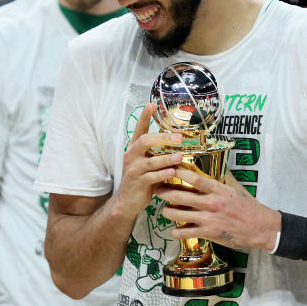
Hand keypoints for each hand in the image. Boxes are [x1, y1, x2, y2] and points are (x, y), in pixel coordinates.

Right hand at [113, 103, 184, 218]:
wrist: (127, 201)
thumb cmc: (140, 179)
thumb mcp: (145, 162)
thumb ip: (156, 152)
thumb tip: (176, 141)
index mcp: (134, 148)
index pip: (139, 129)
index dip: (144, 117)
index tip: (151, 104)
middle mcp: (132, 156)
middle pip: (146, 141)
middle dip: (163, 138)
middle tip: (179, 138)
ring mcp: (134, 169)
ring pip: (151, 160)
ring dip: (166, 158)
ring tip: (179, 156)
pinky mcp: (138, 183)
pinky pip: (152, 177)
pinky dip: (162, 174)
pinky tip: (172, 172)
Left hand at [155, 168, 277, 251]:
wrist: (260, 228)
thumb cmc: (249, 207)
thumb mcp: (237, 188)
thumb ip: (225, 176)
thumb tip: (218, 162)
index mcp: (218, 189)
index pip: (193, 177)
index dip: (177, 171)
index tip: (167, 167)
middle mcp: (211, 203)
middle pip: (179, 195)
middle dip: (163, 192)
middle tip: (156, 189)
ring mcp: (208, 219)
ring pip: (177, 214)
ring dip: (166, 211)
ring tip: (164, 210)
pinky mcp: (208, 233)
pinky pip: (184, 232)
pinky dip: (175, 232)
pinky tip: (173, 230)